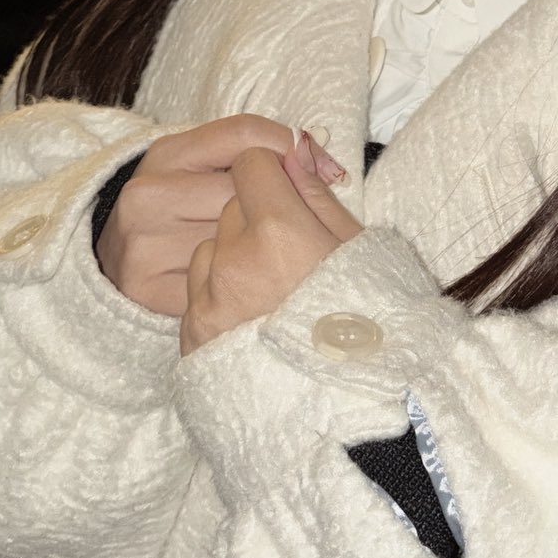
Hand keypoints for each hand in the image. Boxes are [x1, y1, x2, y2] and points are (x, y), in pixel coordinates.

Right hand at [96, 112, 346, 317]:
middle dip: (274, 203)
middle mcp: (149, 195)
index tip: (314, 163)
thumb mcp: (208, 163)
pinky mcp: (147, 287)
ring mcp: (144, 243)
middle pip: (242, 190)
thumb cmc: (183, 205)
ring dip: (257, 246)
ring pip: (232, 238)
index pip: (243, 134)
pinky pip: (215, 282)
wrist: (118, 259)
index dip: (287, 146)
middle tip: (292, 218)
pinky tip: (241, 280)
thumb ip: (259, 148)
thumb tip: (316, 152)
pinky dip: (237, 283)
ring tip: (263, 250)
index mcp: (166, 153)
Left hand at [180, 132, 363, 356]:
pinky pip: (198, 292)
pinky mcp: (194, 334)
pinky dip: (220, 297)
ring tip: (271, 293)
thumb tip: (292, 153)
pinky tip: (254, 318)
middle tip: (290, 255)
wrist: (343, 404)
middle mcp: (234, 261)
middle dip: (256, 217)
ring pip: (211, 248)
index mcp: (279, 231)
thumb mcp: (355, 247)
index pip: (251, 163)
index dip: (273, 173)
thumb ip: (316, 195)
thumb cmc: (363, 320)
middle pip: (231, 205)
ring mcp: (209, 300)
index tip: (289, 194)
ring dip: (232, 258)